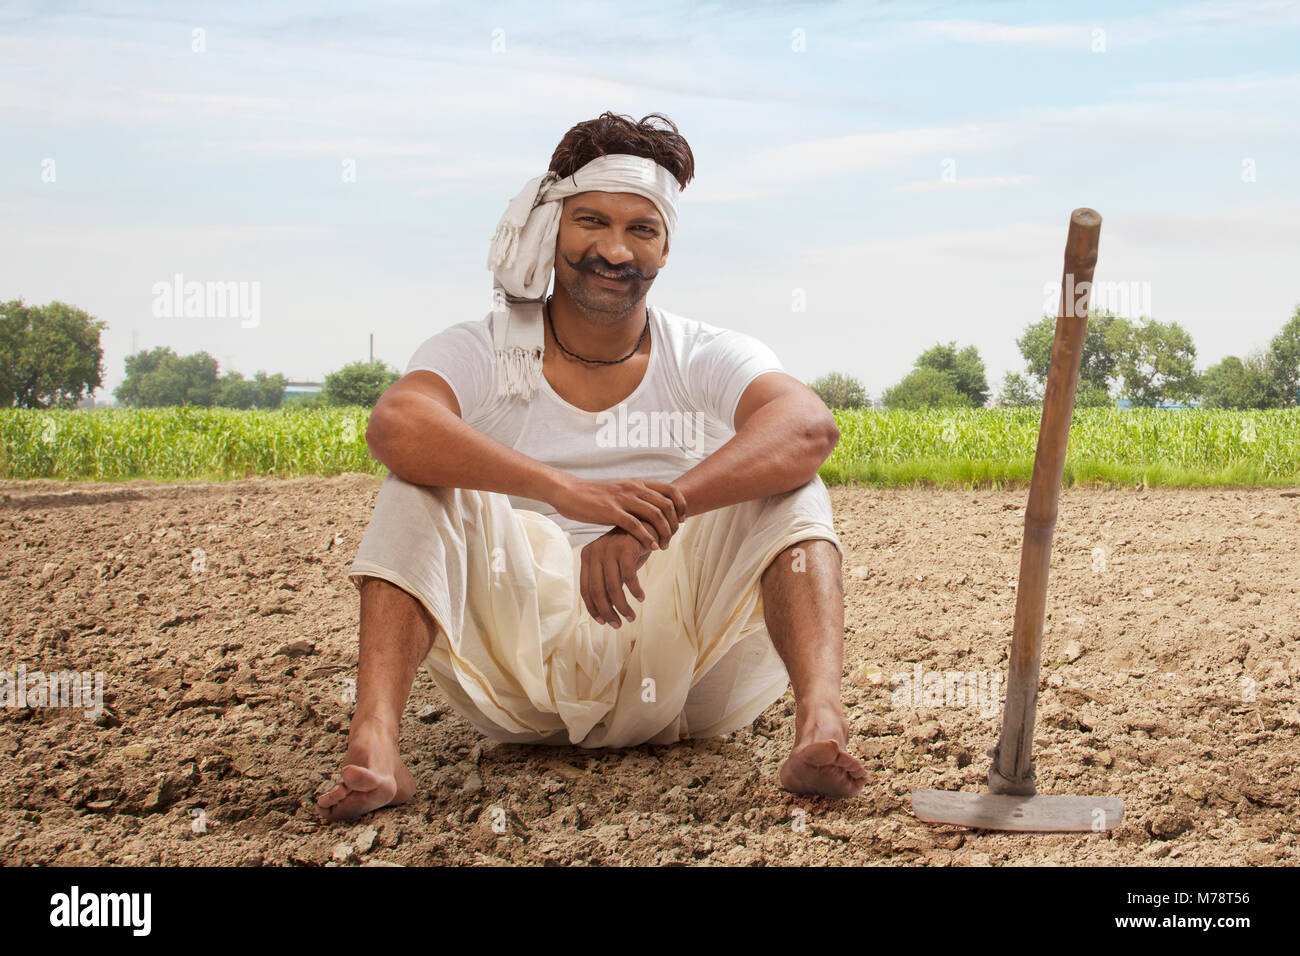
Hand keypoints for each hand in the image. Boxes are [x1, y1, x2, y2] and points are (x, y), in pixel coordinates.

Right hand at [551, 476, 685, 551]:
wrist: (569, 492)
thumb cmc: (593, 496)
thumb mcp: (619, 491)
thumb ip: (635, 496)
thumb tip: (650, 507)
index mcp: (637, 483)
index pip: (670, 490)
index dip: (681, 505)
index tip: (682, 520)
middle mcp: (633, 488)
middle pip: (667, 505)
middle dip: (674, 524)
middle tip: (672, 538)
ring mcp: (623, 499)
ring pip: (655, 515)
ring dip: (663, 532)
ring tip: (663, 546)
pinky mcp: (611, 511)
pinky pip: (635, 525)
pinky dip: (646, 537)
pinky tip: (650, 547)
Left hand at [579, 528, 653, 627]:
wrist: (648, 522)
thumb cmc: (631, 547)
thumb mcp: (615, 564)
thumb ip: (608, 581)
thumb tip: (606, 610)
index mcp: (587, 556)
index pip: (585, 589)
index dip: (593, 608)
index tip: (603, 622)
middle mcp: (594, 552)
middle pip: (597, 591)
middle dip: (608, 612)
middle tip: (618, 625)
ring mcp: (609, 549)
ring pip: (613, 587)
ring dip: (623, 606)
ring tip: (631, 617)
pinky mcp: (625, 548)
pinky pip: (629, 577)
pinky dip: (635, 590)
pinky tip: (641, 598)